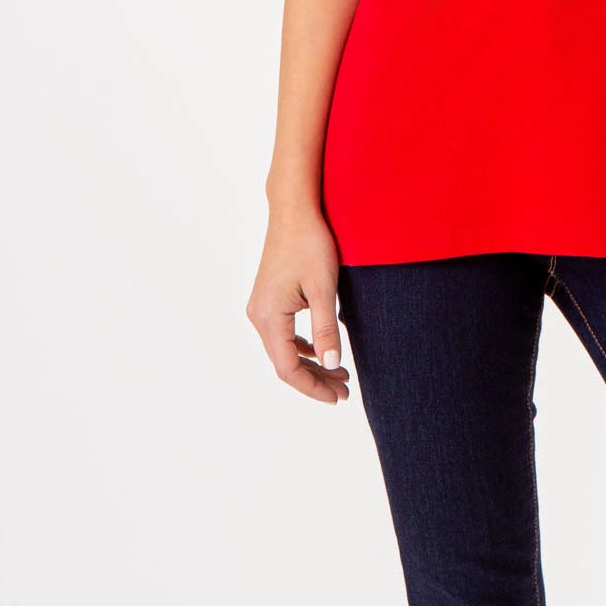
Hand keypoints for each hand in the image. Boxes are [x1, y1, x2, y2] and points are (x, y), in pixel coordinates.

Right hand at [246, 207, 351, 403]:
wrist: (294, 209)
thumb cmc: (311, 243)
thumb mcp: (324, 287)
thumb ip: (326, 328)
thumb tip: (332, 365)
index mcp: (269, 316)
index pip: (288, 368)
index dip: (313, 387)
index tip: (339, 397)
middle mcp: (258, 315)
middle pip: (284, 362)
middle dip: (315, 379)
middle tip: (346, 390)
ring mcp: (261, 307)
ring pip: (283, 349)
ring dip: (311, 364)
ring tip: (340, 374)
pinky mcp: (269, 298)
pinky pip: (283, 334)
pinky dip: (303, 347)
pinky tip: (323, 349)